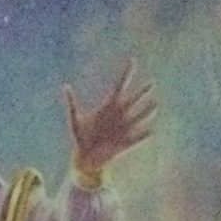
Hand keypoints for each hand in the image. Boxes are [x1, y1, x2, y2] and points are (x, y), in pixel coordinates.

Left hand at [64, 59, 157, 180]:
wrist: (85, 158)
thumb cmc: (80, 137)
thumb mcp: (75, 119)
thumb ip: (72, 103)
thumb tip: (65, 86)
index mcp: (108, 106)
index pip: (120, 85)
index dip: (126, 74)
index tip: (132, 61)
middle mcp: (119, 114)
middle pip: (134, 99)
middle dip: (142, 92)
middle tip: (151, 83)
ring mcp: (124, 127)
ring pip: (140, 116)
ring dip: (147, 111)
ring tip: (155, 104)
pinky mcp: (125, 142)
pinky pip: (138, 137)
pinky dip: (144, 134)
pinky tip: (152, 131)